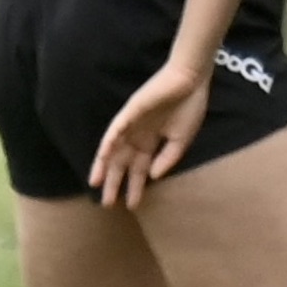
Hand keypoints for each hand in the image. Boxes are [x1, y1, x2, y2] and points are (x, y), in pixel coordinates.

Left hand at [92, 58, 208, 206]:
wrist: (191, 81)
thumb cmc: (189, 107)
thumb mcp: (182, 140)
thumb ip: (167, 158)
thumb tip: (152, 176)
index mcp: (152, 141)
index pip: (139, 168)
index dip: (135, 186)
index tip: (132, 205)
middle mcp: (138, 135)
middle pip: (122, 163)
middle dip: (115, 183)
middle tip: (107, 204)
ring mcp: (131, 124)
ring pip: (113, 149)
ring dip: (104, 166)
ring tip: (96, 184)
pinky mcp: (130, 112)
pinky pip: (115, 129)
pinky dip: (108, 143)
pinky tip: (102, 156)